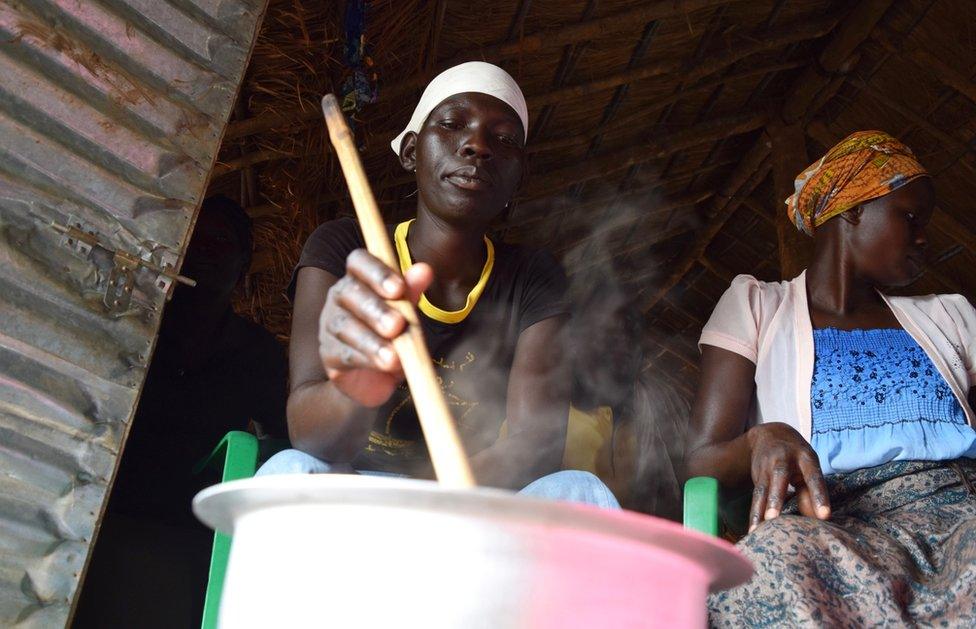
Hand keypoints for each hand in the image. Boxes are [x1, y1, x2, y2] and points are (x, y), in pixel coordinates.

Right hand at [318, 249, 432, 406]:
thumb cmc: (392, 335)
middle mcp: (340, 297)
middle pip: (349, 292)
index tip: (399, 288)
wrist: (377, 377)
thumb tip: (424, 269)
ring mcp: (331, 325)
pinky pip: (344, 354)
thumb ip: (412, 292)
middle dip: (375, 309)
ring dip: (372, 341)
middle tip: (398, 325)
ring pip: (345, 326)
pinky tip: (384, 365)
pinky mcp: (329, 354)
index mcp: (359, 278)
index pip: (358, 261)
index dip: (377, 272)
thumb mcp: (407, 312)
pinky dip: (367, 360)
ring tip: (394, 356)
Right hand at [745, 422, 830, 531]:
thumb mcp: (809, 466)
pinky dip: (754, 514)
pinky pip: (756, 498)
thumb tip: (818, 519)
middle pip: (779, 479)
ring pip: (762, 490)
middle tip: (774, 518)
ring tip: (757, 530)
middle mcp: (781, 460)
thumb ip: (813, 491)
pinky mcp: (756, 478)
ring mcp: (765, 468)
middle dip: (776, 499)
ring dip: (759, 510)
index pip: (812, 476)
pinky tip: (753, 530)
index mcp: (803, 457)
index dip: (818, 495)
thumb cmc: (797, 456)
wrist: (769, 434)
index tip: (824, 516)